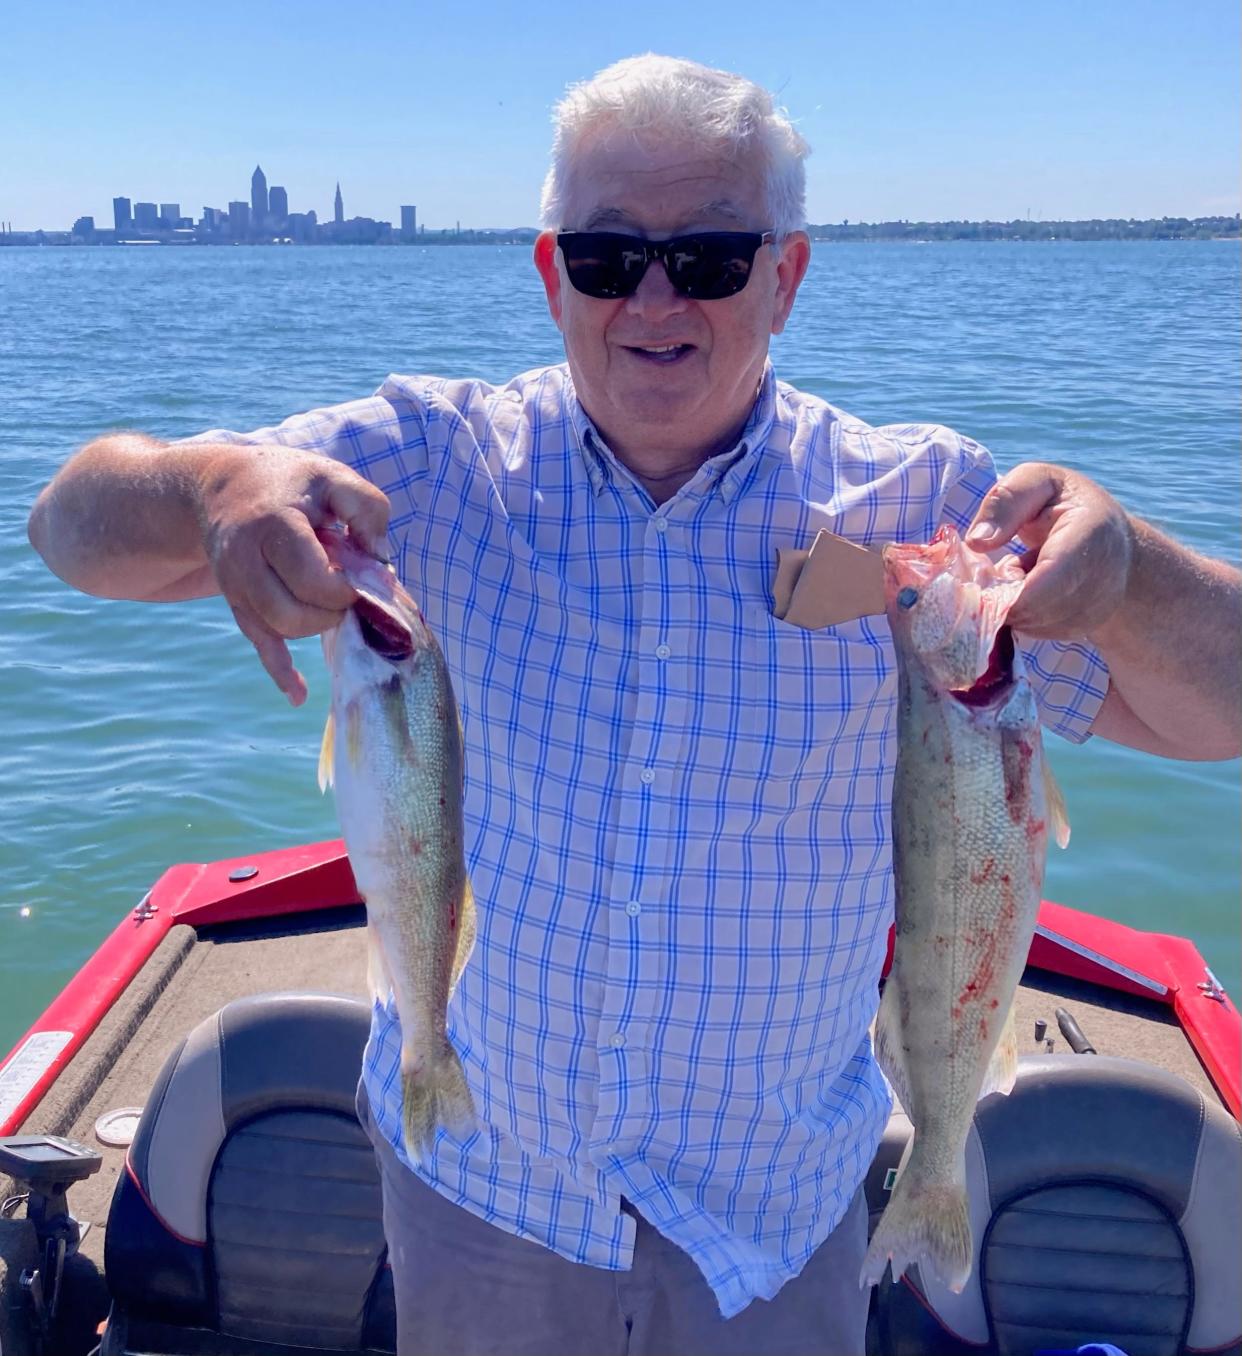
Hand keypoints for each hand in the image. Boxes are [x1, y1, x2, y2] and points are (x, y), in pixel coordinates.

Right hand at [197, 446, 389, 703]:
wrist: (219, 486)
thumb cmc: (289, 482)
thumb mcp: (332, 477)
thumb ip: (367, 510)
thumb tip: (383, 566)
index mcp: (273, 524)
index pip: (312, 579)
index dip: (345, 589)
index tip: (359, 576)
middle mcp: (245, 559)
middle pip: (290, 613)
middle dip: (330, 613)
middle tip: (347, 593)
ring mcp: (237, 585)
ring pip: (278, 630)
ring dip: (315, 627)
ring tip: (332, 604)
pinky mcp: (238, 602)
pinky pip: (258, 643)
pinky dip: (279, 670)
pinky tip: (297, 694)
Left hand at [964, 462, 1133, 639]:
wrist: (1111, 538)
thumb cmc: (1065, 503)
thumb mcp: (1036, 482)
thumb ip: (1005, 502)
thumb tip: (976, 542)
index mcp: (1091, 531)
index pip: (1050, 576)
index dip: (1011, 588)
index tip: (988, 575)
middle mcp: (1104, 575)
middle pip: (1037, 608)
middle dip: (1003, 595)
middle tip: (1000, 568)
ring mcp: (1099, 606)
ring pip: (1034, 624)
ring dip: (1012, 605)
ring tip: (1020, 573)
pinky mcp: (1086, 627)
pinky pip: (1039, 632)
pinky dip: (1023, 615)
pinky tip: (1030, 589)